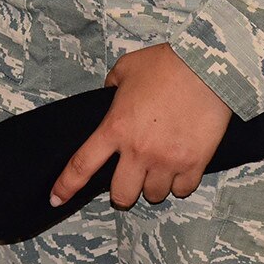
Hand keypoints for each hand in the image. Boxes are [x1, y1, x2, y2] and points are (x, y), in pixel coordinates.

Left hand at [49, 43, 232, 209]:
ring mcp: (167, 161)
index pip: (82, 165)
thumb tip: (109, 95)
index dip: (66, 186)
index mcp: (115, 128)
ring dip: (153, 185)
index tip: (56, 199)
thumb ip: (111, 86)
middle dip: (122, 193)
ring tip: (158, 166)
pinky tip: (180, 166)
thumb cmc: (164, 64)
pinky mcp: (194, 164)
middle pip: (121, 195)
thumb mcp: (125, 69)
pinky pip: (183, 190)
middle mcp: (138, 151)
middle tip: (129, 179)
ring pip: (153, 195)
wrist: (207, 68)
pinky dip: (179, 183)